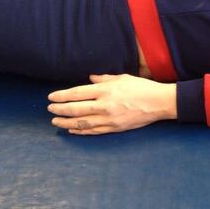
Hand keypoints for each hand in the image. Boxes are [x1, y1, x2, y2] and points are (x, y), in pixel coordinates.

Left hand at [47, 74, 176, 134]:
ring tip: (56, 121)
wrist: (159, 103)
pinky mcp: (114, 128)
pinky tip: (72, 129)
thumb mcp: (123, 78)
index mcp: (106, 90)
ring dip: (66, 122)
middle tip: (50, 109)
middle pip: (76, 109)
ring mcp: (109, 119)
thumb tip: (89, 79)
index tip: (51, 97)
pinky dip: (80, 131)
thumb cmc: (143, 87)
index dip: (62, 96)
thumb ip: (104, 79)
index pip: (77, 93)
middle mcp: (105, 105)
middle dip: (60, 109)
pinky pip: (93, 131)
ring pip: (81, 122)